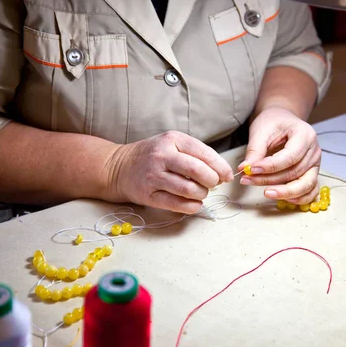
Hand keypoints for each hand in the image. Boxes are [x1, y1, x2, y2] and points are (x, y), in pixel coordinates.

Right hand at [106, 131, 233, 213]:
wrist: (119, 167)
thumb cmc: (153, 155)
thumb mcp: (172, 144)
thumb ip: (196, 155)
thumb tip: (222, 173)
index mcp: (173, 140)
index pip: (204, 153)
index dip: (220, 167)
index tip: (227, 175)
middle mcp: (162, 156)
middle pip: (197, 170)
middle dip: (212, 180)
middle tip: (214, 184)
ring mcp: (154, 176)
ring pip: (188, 189)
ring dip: (201, 194)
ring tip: (201, 193)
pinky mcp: (148, 195)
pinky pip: (176, 204)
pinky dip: (191, 206)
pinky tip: (194, 203)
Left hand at [240, 107, 320, 203]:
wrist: (282, 121)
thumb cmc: (273, 123)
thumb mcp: (261, 130)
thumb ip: (255, 150)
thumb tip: (245, 169)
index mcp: (305, 135)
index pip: (290, 156)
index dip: (270, 166)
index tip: (251, 170)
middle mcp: (314, 151)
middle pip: (295, 172)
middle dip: (270, 180)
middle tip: (248, 180)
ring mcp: (315, 164)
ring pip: (304, 185)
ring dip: (284, 192)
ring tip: (265, 193)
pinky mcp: (312, 174)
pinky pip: (310, 191)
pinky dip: (299, 199)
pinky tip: (283, 199)